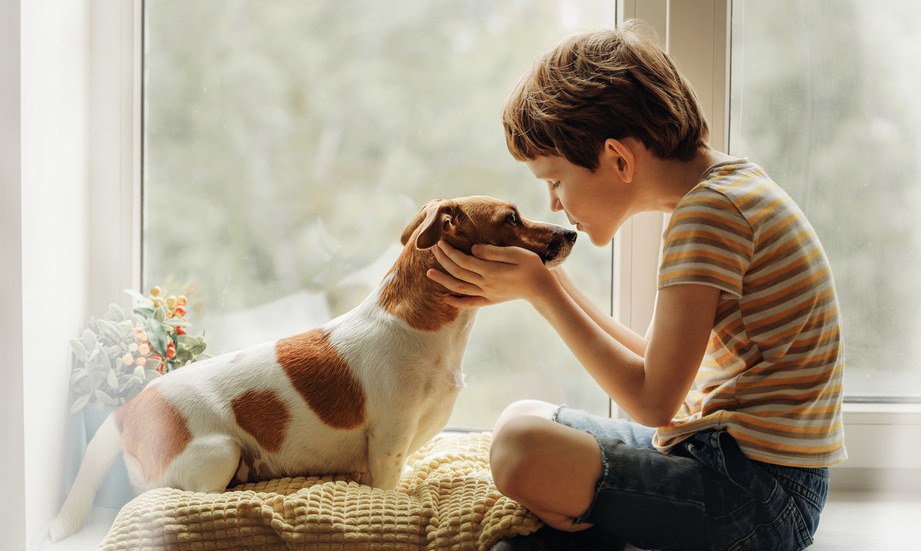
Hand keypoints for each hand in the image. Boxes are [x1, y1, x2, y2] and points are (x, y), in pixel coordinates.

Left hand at [426, 241, 552, 307]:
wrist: (541, 288)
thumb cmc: (531, 266)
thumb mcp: (516, 253)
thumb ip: (493, 252)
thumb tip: (473, 249)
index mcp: (490, 270)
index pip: (463, 260)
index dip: (449, 251)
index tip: (440, 242)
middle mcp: (485, 284)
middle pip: (458, 272)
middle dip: (443, 260)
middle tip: (433, 249)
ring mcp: (486, 294)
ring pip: (459, 288)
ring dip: (443, 280)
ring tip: (429, 273)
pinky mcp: (490, 300)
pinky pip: (469, 302)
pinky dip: (456, 301)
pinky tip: (445, 298)